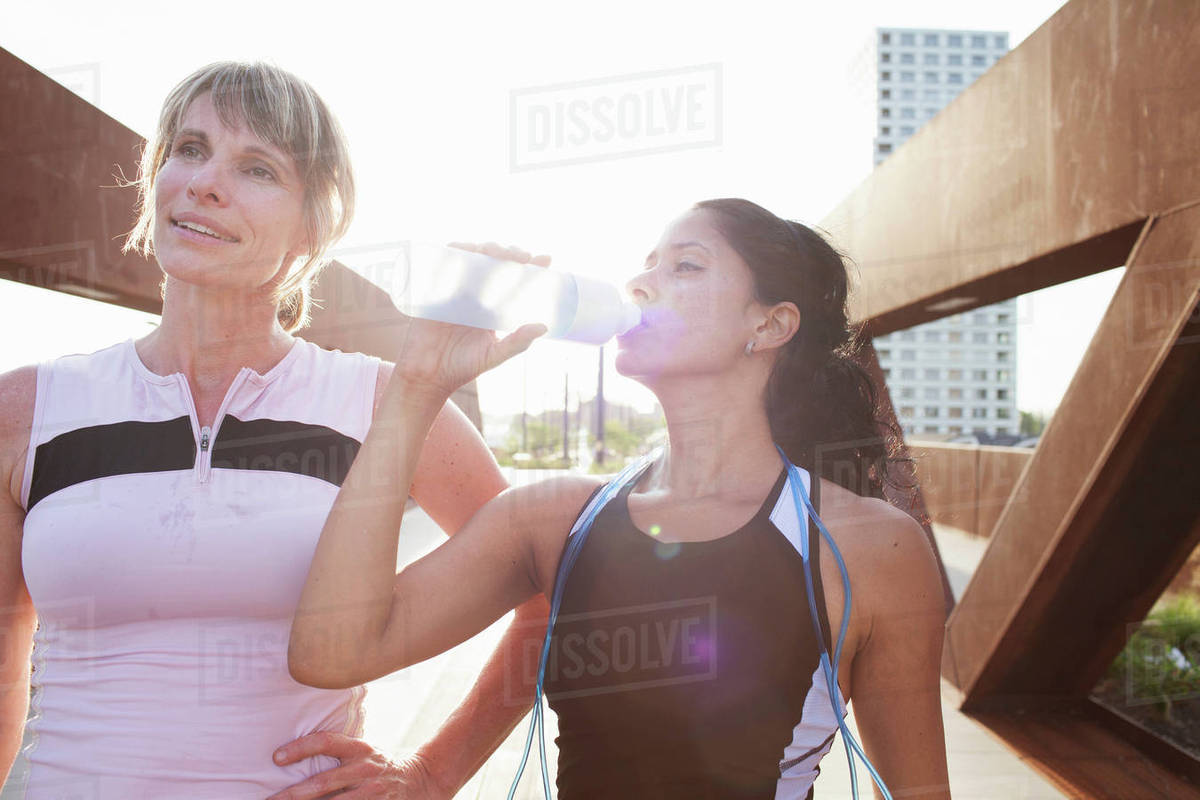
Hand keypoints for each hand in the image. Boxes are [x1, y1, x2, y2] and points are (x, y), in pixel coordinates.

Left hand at [267, 733, 446, 798]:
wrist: (423, 780)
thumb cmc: (381, 765)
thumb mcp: (365, 751)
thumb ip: (340, 752)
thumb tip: (296, 754)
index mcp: (360, 749)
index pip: (327, 742)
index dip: (301, 748)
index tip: (276, 757)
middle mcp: (364, 769)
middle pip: (322, 782)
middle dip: (292, 795)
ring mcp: (371, 792)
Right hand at [391, 242, 551, 398]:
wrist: (429, 375)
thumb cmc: (463, 366)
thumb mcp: (495, 354)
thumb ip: (518, 342)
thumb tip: (543, 326)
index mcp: (493, 305)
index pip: (514, 278)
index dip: (530, 265)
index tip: (544, 260)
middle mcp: (476, 293)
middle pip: (495, 261)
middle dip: (510, 252)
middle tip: (522, 257)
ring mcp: (455, 288)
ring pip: (472, 256)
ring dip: (485, 247)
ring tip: (497, 253)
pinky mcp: (435, 289)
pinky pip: (443, 263)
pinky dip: (454, 251)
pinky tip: (465, 250)